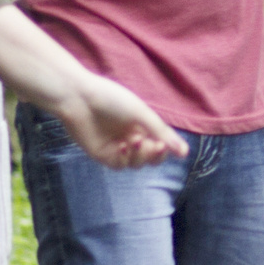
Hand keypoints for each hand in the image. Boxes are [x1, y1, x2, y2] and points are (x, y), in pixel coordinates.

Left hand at [50, 73, 187, 168]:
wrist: (78, 99)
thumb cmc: (111, 99)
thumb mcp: (141, 113)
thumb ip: (162, 132)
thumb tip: (184, 153)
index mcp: (142, 124)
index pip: (161, 144)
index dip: (165, 148)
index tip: (165, 145)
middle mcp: (131, 136)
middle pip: (151, 157)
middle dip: (154, 154)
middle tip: (154, 146)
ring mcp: (117, 147)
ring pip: (137, 163)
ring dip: (140, 156)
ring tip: (134, 142)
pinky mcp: (103, 155)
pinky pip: (120, 165)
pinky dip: (124, 158)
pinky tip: (122, 147)